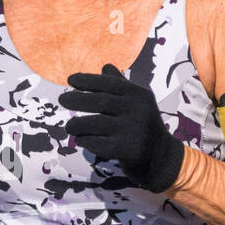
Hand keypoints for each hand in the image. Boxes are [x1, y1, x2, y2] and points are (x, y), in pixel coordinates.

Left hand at [58, 64, 184, 193]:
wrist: (162, 158)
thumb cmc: (143, 126)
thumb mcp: (138, 103)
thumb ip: (121, 86)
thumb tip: (105, 67)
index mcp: (139, 95)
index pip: (111, 83)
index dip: (89, 80)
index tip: (70, 80)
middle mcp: (138, 110)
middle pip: (101, 101)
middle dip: (78, 99)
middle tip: (62, 100)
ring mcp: (133, 131)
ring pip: (96, 123)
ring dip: (77, 124)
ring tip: (69, 126)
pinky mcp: (126, 150)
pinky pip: (98, 143)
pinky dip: (85, 141)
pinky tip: (81, 140)